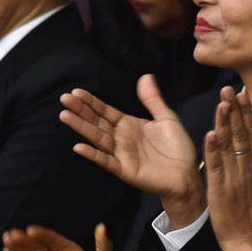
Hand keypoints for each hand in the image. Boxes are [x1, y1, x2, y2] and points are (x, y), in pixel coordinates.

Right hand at [60, 74, 205, 225]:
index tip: (76, 92)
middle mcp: (121, 138)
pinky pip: (107, 161)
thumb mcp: (167, 119)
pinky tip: (79, 146)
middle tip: (64, 98)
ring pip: (98, 138)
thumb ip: (153, 100)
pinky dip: (93, 155)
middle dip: (81, 110)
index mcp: (129, 125)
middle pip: (97, 122)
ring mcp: (121, 154)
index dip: (91, 102)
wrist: (187, 175)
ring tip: (65, 115)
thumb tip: (146, 76)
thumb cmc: (177, 148)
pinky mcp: (125, 170)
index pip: (105, 111)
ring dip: (81, 128)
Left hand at [203, 87, 251, 250]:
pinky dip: (212, 150)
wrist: (249, 242)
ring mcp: (234, 179)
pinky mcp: (220, 190)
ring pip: (228, 146)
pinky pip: (216, 167)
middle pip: (241, 134)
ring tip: (221, 102)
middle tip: (229, 88)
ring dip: (224, 123)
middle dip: (235, 110)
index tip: (243, 94)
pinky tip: (210, 134)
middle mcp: (247, 169)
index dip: (247, 113)